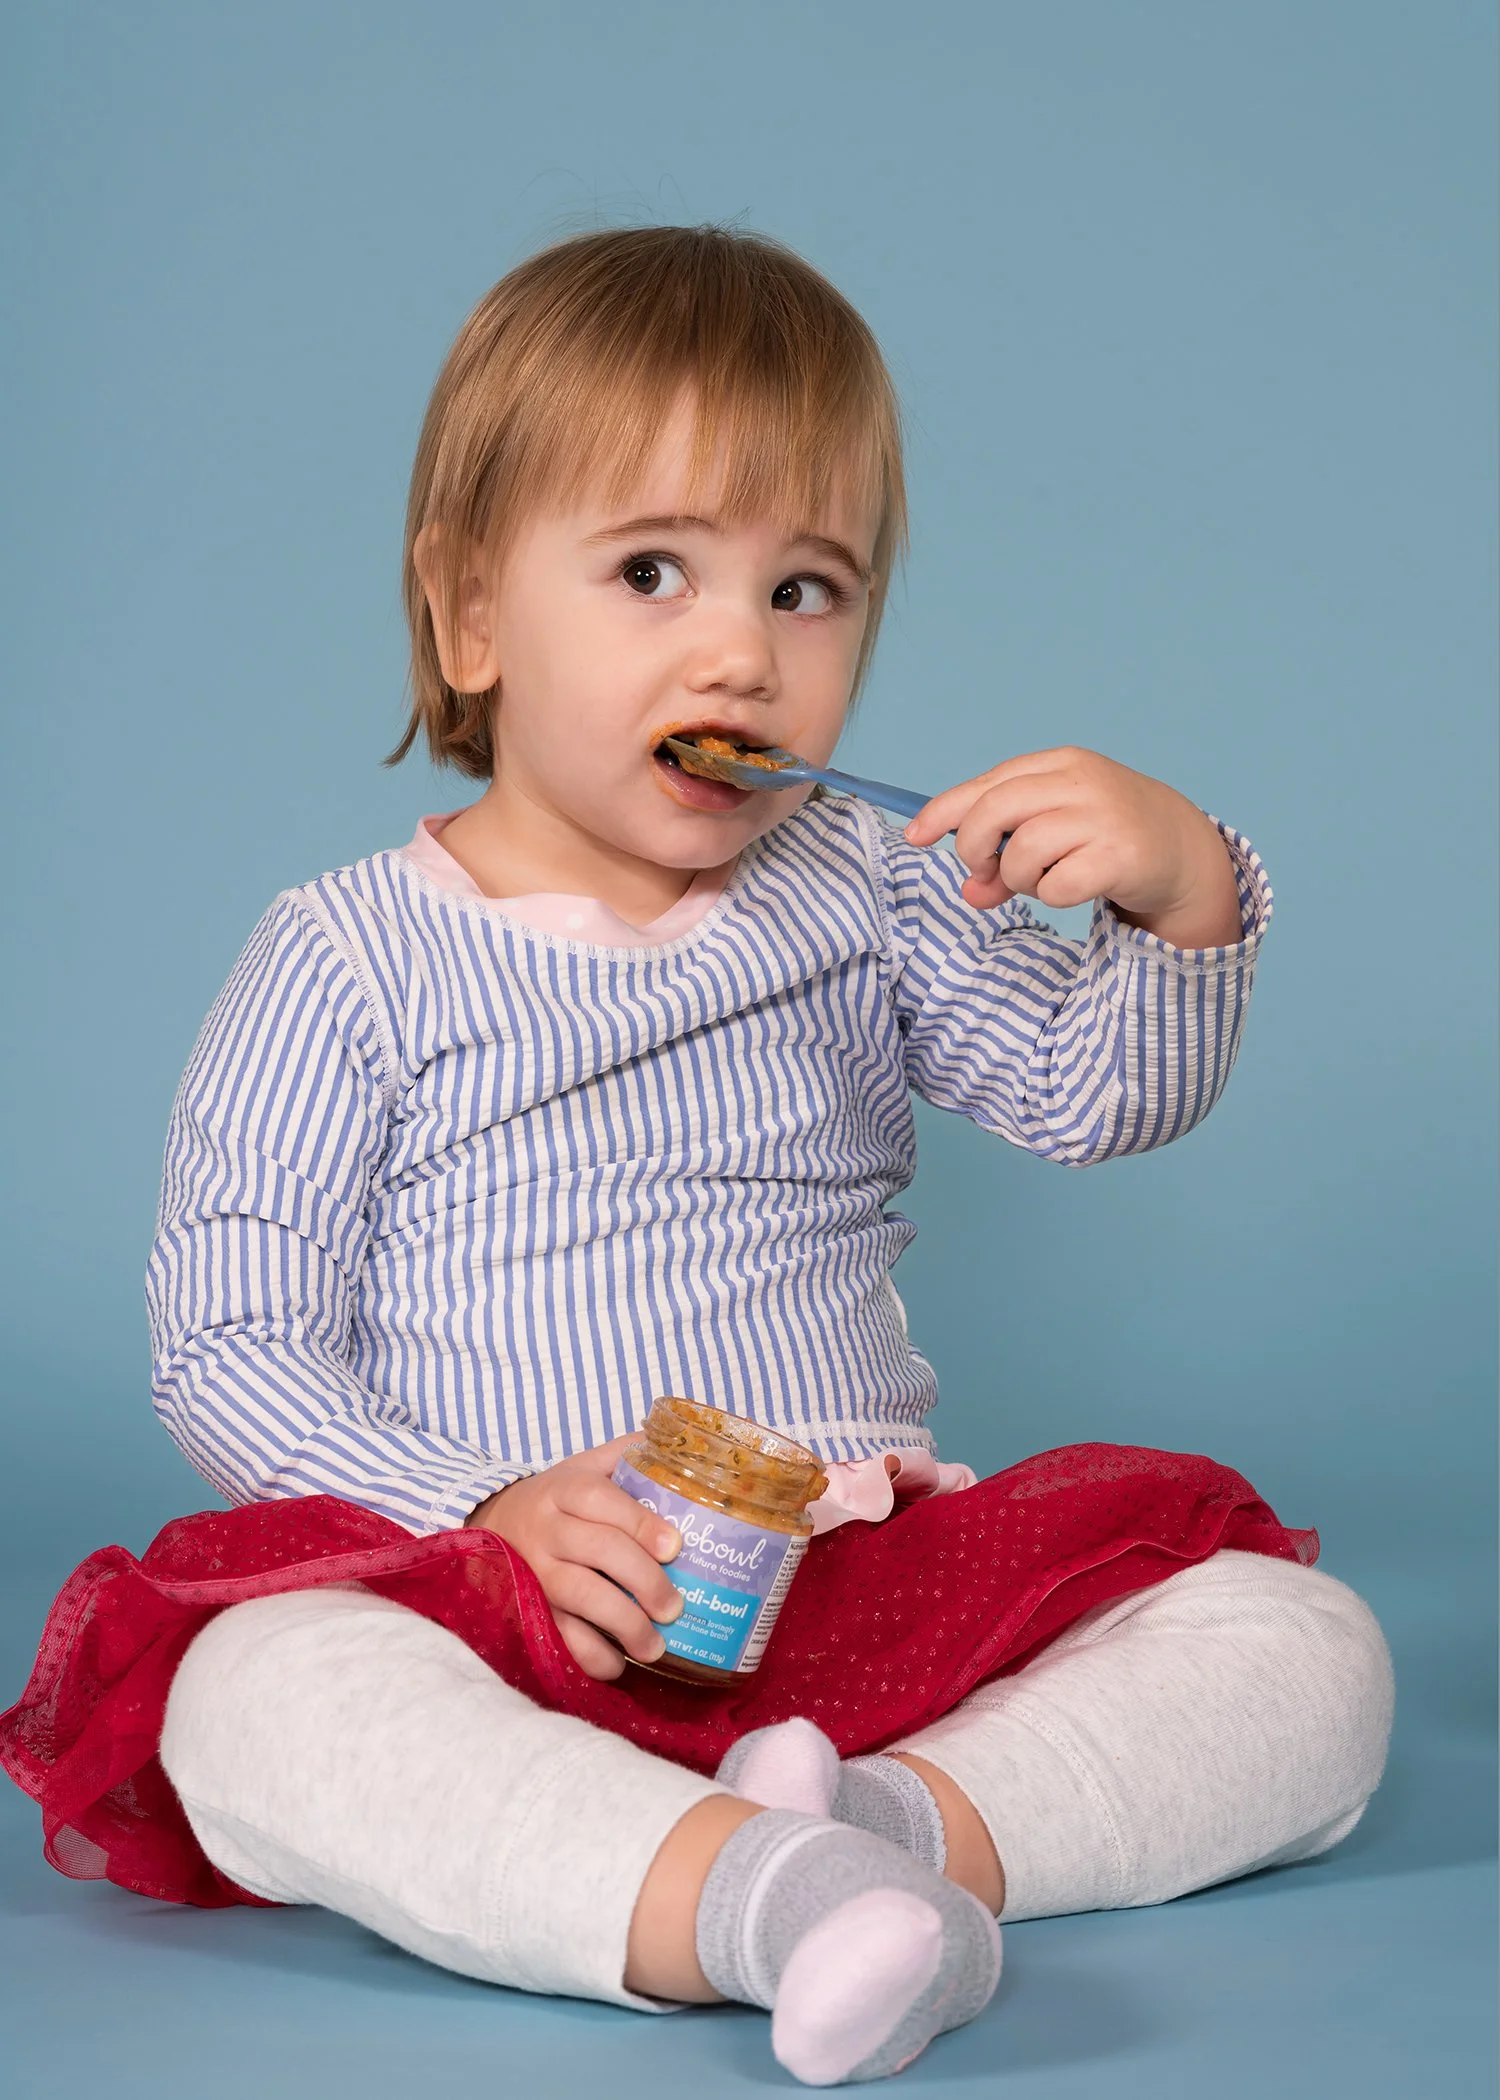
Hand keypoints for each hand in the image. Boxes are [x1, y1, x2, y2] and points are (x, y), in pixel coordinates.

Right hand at [467, 1436, 683, 1680]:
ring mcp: (534, 1571)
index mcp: (564, 1489)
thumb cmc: (555, 1498)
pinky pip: (558, 1635)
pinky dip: (590, 1654)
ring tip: (656, 1645)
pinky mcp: (527, 1607)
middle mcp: (547, 1529)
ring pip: (580, 1596)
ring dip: (623, 1624)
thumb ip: (625, 1456)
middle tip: (676, 1606)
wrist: (491, 1523)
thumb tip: (684, 1447)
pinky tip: (618, 1663)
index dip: (639, 1523)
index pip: (600, 1500)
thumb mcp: (582, 1467)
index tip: (675, 1546)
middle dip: (643, 1579)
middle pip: (598, 1550)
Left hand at [906, 746, 1243, 948]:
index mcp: (1059, 764)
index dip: (943, 811)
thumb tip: (970, 894)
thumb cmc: (1104, 834)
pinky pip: (1057, 885)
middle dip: (974, 849)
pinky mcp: (1120, 855)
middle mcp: (1079, 782)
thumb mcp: (1053, 833)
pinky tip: (1074, 887)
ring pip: (1022, 851)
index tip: (914, 835)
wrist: (1181, 847)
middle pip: (994, 810)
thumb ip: (1005, 856)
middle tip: (984, 873)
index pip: (986, 784)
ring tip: (1042, 880)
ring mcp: (1101, 817)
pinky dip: (1052, 895)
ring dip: (1018, 879)